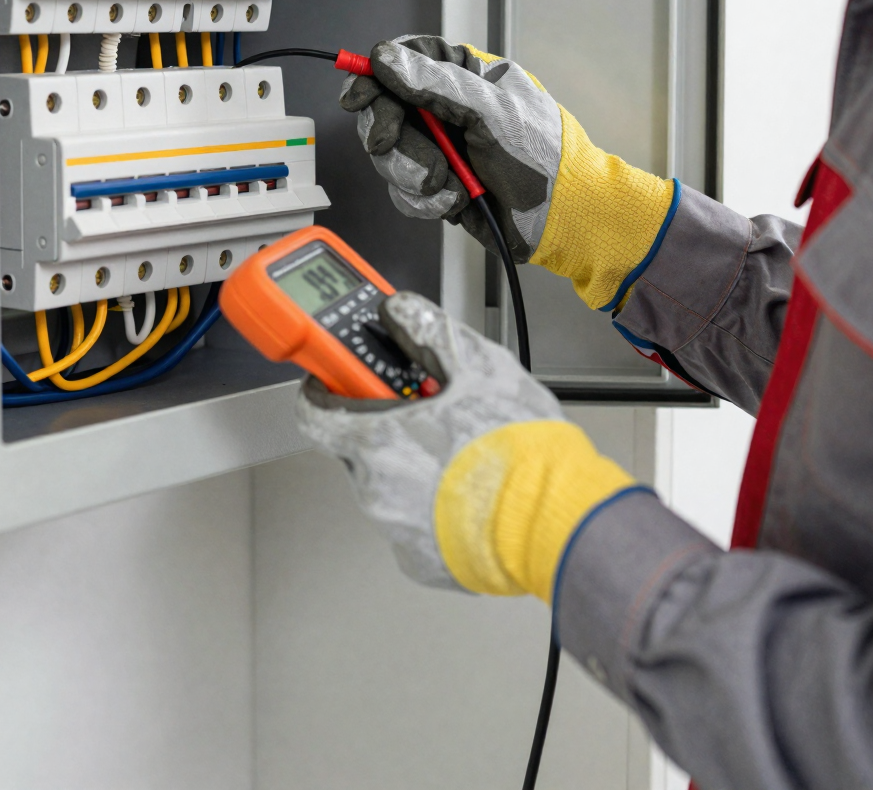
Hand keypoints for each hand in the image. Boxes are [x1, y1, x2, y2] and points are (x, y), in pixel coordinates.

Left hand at [296, 291, 635, 600]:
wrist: (557, 521)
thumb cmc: (520, 453)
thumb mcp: (479, 366)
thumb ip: (429, 331)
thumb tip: (400, 313)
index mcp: (378, 442)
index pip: (315, 415)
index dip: (324, 391)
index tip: (338, 381)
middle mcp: (377, 491)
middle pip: (362, 449)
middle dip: (390, 429)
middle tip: (431, 416)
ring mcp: (397, 530)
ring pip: (393, 487)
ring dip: (418, 468)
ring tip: (466, 456)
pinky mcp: (421, 561)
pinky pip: (416, 525)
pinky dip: (436, 508)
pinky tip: (472, 493)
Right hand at [339, 36, 558, 262]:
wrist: (561, 216)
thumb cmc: (543, 156)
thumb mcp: (491, 111)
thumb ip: (436, 84)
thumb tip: (386, 59)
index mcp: (465, 75)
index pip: (404, 61)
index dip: (373, 76)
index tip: (357, 96)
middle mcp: (447, 108)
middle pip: (385, 109)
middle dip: (389, 133)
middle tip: (389, 143)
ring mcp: (440, 148)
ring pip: (389, 154)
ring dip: (411, 172)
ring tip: (446, 182)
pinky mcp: (437, 185)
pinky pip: (403, 191)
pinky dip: (424, 200)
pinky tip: (454, 199)